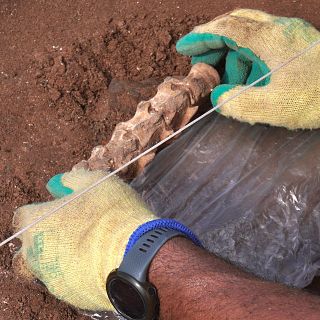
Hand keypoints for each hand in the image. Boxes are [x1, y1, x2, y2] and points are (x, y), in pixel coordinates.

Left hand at [13, 169, 155, 310]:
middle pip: (31, 244)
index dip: (43, 211)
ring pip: (45, 265)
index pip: (24, 215)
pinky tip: (94, 261)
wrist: (134, 253)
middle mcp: (36, 252)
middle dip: (47, 236)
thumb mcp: (96, 182)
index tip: (61, 210)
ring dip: (58, 255)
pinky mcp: (67, 292)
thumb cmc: (113, 213)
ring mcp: (50, 275)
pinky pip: (65, 279)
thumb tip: (59, 182)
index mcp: (38, 222)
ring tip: (84, 247)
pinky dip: (74, 270)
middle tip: (73, 230)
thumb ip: (73, 179)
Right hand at [176, 9, 319, 128]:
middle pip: (236, 23)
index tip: (184, 47)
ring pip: (249, 33)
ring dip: (232, 54)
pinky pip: (263, 43)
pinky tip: (249, 78)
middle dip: (213, 41)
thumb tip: (219, 97)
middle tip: (200, 63)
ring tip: (227, 82)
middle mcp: (280, 30)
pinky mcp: (297, 44)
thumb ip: (240, 103)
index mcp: (271, 40)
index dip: (201, 37)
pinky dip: (248, 57)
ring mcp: (290, 35)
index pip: (227, 29)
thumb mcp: (275, 106)